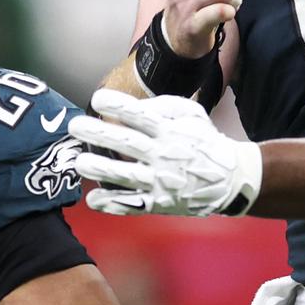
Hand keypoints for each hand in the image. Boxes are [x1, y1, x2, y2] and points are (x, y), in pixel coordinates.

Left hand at [73, 88, 261, 215]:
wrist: (230, 179)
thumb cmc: (205, 142)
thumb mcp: (192, 115)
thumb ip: (164, 106)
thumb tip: (136, 104)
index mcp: (170, 132)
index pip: (141, 116)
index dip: (118, 106)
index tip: (97, 99)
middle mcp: (164, 156)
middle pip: (126, 144)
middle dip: (98, 135)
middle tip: (74, 127)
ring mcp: (160, 182)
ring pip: (125, 176)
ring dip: (99, 169)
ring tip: (79, 163)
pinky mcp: (159, 203)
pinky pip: (132, 204)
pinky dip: (112, 204)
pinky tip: (93, 199)